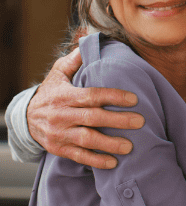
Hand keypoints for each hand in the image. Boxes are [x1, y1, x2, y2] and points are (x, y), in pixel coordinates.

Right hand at [27, 48, 144, 168]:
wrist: (25, 118)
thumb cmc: (51, 91)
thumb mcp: (58, 72)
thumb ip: (75, 60)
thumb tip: (89, 43)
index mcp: (65, 96)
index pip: (92, 96)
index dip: (113, 97)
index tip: (134, 99)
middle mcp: (62, 116)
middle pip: (93, 118)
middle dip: (118, 120)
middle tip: (140, 122)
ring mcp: (60, 134)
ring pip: (87, 140)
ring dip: (109, 144)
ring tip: (130, 145)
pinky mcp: (59, 149)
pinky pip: (78, 156)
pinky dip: (96, 161)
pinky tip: (113, 162)